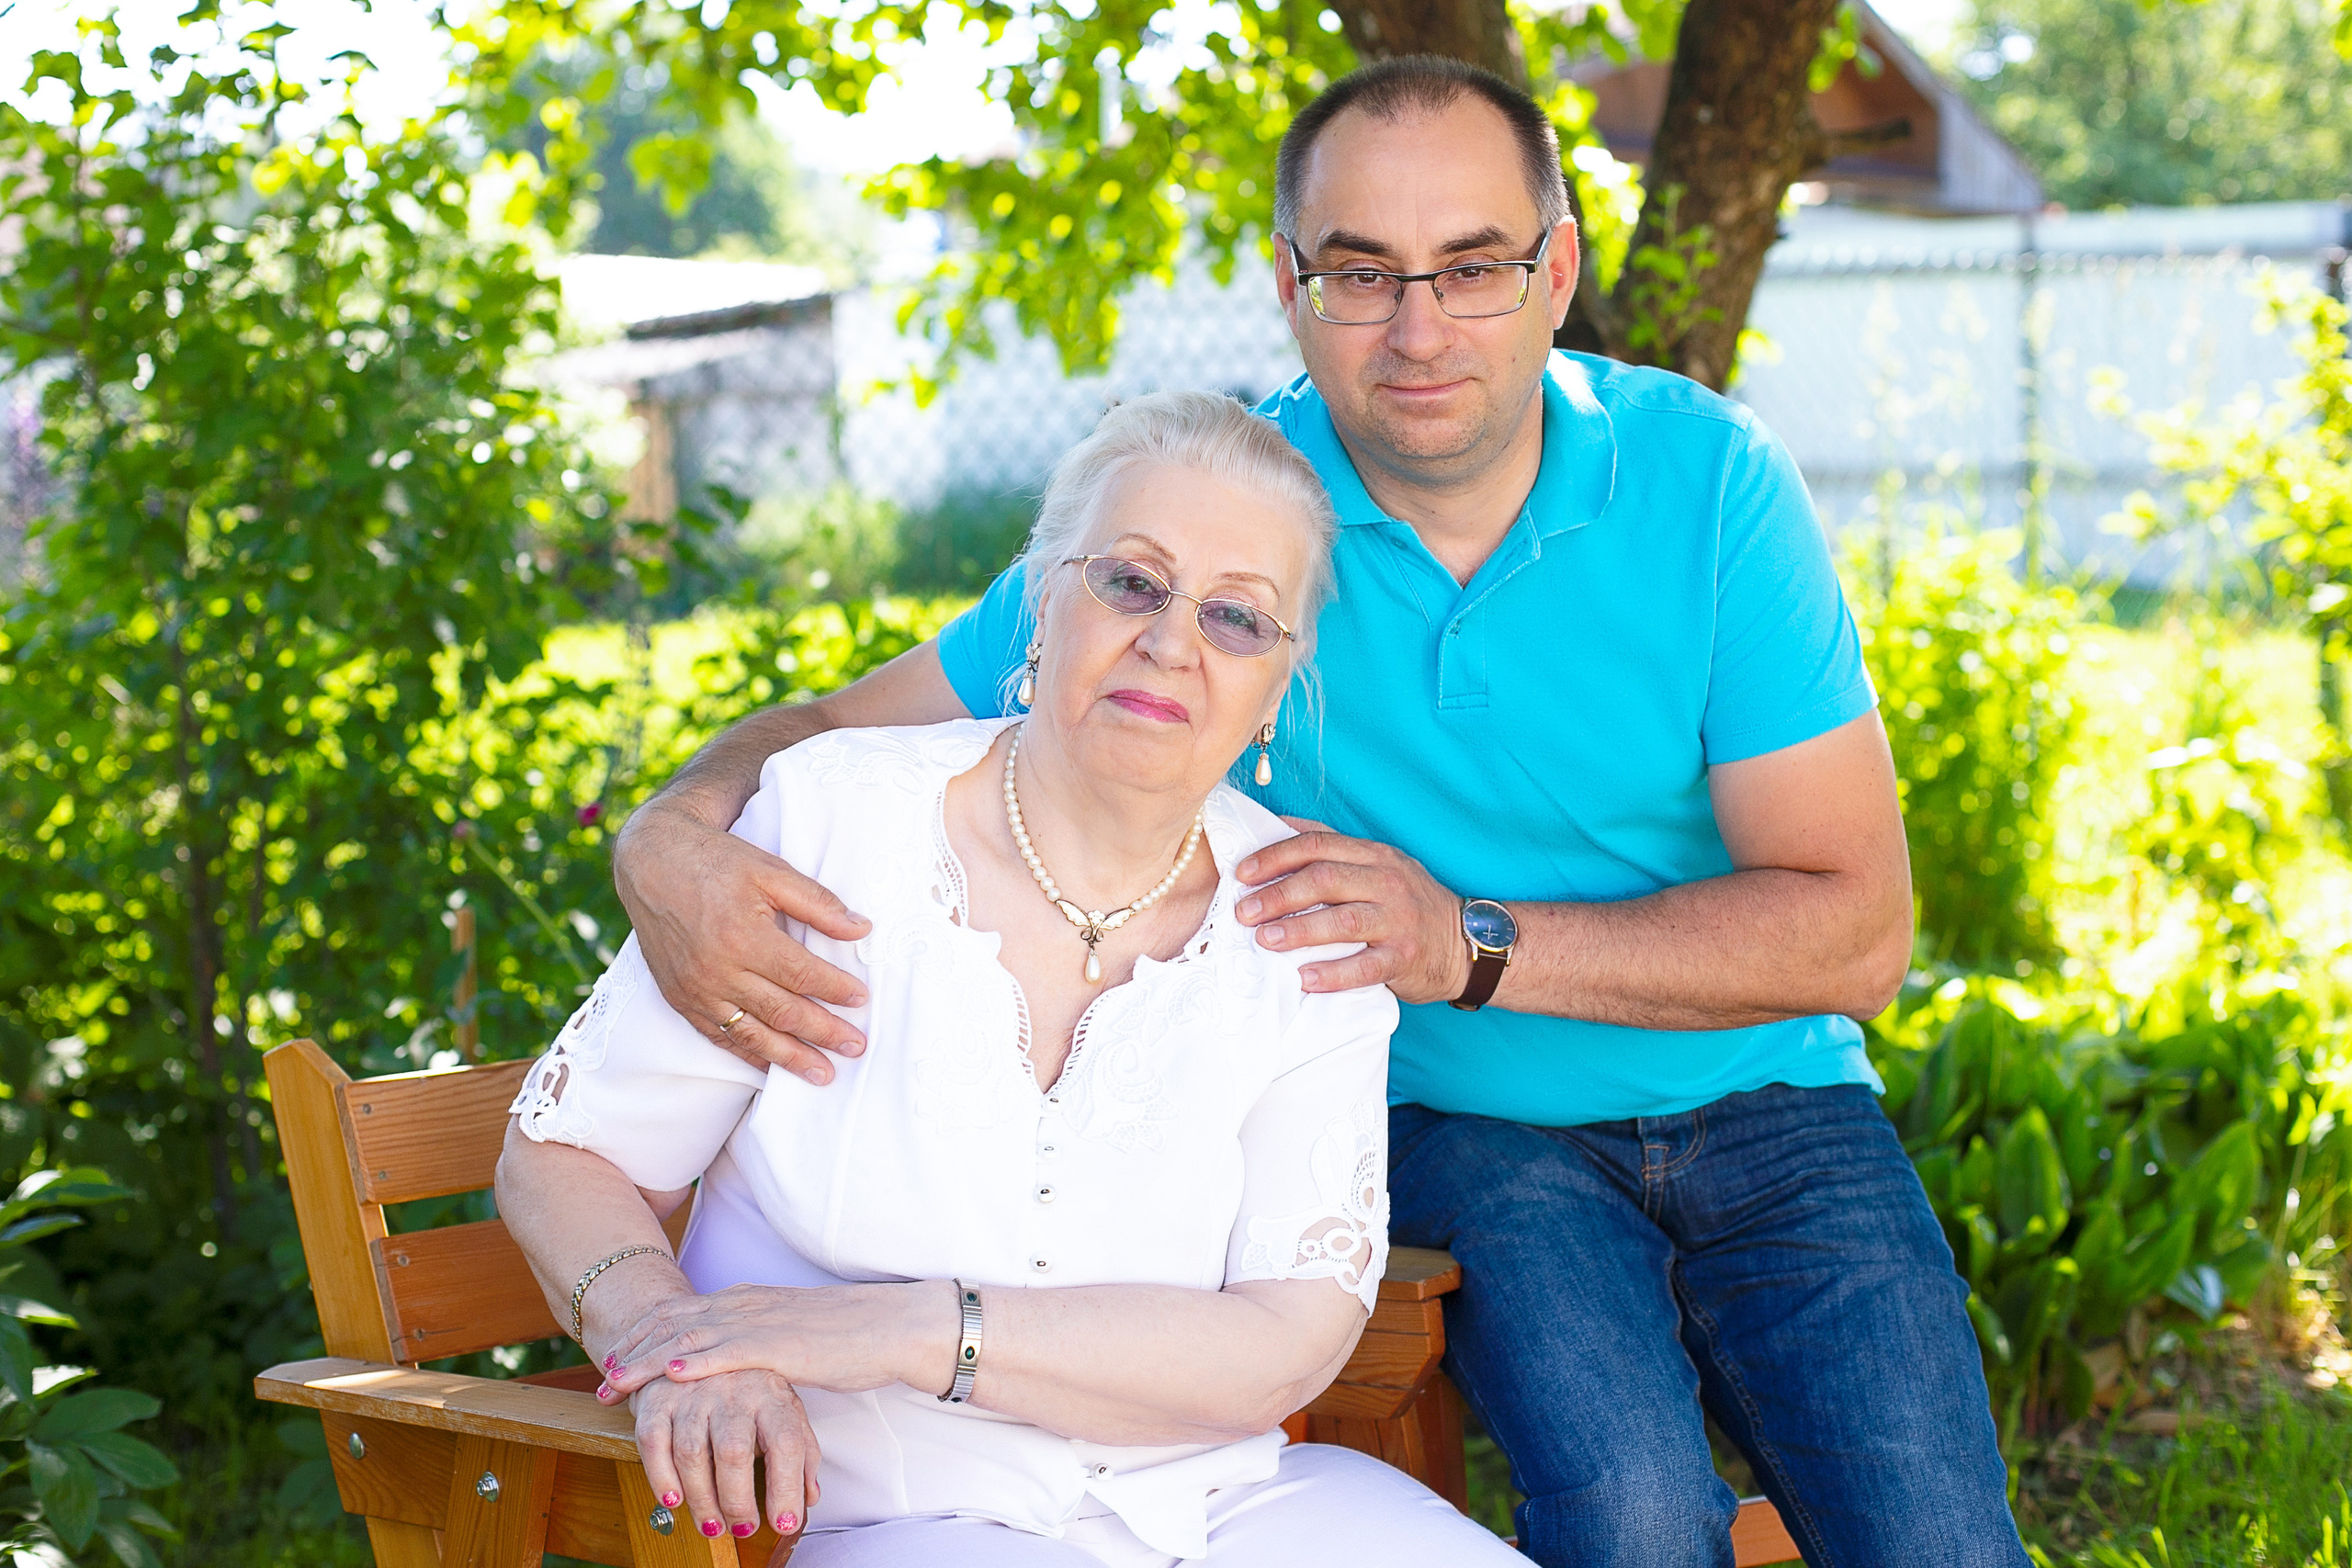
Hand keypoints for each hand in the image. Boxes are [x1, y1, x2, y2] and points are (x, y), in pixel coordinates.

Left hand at [599, 1281, 954, 1400]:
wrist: (892, 1324)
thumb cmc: (848, 1335)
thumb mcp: (789, 1333)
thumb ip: (756, 1342)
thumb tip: (733, 1365)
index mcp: (747, 1300)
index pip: (680, 1311)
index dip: (643, 1334)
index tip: (617, 1358)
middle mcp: (746, 1303)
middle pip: (673, 1320)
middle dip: (632, 1348)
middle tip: (602, 1375)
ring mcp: (761, 1320)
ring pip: (690, 1335)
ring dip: (648, 1359)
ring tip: (617, 1378)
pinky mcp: (781, 1343)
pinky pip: (729, 1351)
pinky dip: (696, 1361)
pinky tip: (672, 1374)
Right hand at [615, 797, 872, 1083]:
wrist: (652, 862)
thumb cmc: (716, 862)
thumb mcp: (771, 870)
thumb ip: (817, 903)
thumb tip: (861, 929)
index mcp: (743, 936)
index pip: (802, 975)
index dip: (836, 990)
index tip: (863, 999)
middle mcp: (717, 971)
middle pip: (782, 1012)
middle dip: (824, 1033)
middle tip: (857, 1047)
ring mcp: (696, 990)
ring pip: (752, 1035)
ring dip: (791, 1058)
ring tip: (823, 1073)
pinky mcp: (680, 999)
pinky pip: (719, 1036)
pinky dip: (749, 1055)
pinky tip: (773, 1066)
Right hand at [626, 1368, 819, 1542]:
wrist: (695, 1343)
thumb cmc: (746, 1386)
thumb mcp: (783, 1410)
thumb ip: (802, 1452)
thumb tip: (809, 1497)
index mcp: (771, 1395)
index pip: (786, 1443)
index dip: (787, 1487)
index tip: (786, 1522)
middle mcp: (733, 1391)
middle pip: (735, 1452)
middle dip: (738, 1501)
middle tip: (743, 1528)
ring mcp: (693, 1393)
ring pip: (692, 1453)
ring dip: (701, 1499)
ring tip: (712, 1525)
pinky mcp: (657, 1399)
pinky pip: (653, 1443)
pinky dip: (661, 1477)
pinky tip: (674, 1499)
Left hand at [1233, 824, 1471, 1005]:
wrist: (1465, 942)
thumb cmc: (1408, 902)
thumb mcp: (1378, 864)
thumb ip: (1333, 849)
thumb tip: (1277, 827)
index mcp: (1374, 855)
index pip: (1318, 846)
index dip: (1276, 857)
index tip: (1243, 873)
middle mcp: (1387, 883)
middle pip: (1326, 880)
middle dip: (1279, 895)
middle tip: (1244, 912)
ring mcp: (1398, 921)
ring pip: (1343, 921)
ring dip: (1299, 930)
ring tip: (1265, 940)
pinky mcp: (1405, 959)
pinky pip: (1365, 967)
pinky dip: (1333, 974)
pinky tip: (1305, 978)